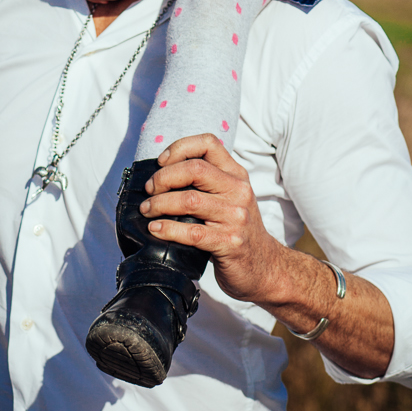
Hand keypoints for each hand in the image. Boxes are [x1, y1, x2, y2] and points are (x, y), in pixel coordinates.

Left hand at [138, 134, 287, 305]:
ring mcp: (235, 217)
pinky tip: (155, 229)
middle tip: (149, 189)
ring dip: (160, 203)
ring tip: (147, 209)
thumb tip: (162, 174)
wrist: (264, 267)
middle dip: (164, 177)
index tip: (161, 162)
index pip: (209, 144)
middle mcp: (238, 191)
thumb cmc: (237, 229)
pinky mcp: (229, 242)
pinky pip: (192, 232)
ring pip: (190, 200)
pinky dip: (168, 228)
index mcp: (237, 175)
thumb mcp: (230, 198)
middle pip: (195, 169)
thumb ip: (208, 183)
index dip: (180, 147)